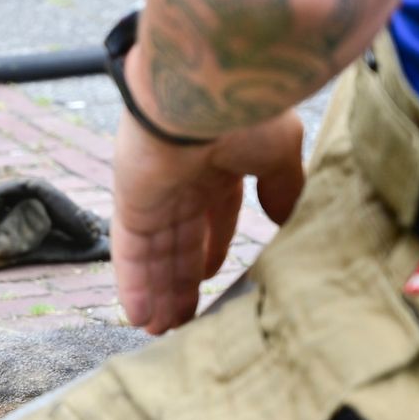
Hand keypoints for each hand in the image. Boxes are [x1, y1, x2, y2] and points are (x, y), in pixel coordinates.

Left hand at [112, 106, 304, 333]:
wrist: (205, 88)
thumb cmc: (247, 109)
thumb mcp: (277, 151)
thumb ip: (281, 187)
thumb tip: (289, 218)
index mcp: (219, 163)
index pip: (212, 216)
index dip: (210, 249)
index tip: (213, 279)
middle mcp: (182, 180)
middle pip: (178, 242)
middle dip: (179, 282)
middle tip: (181, 320)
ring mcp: (153, 192)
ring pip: (154, 254)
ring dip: (157, 293)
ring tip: (160, 331)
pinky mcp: (130, 203)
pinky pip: (129, 252)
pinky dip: (133, 285)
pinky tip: (137, 316)